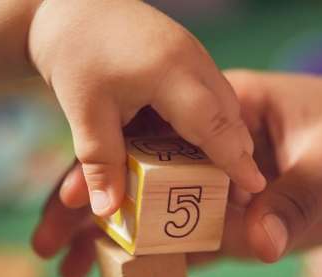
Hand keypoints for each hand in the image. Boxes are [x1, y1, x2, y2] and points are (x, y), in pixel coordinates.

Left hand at [28, 0, 264, 218]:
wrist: (66, 3)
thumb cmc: (73, 53)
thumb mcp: (83, 112)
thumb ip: (100, 163)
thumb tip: (108, 211)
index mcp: (170, 72)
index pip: (213, 123)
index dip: (235, 158)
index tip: (256, 185)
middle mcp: (191, 58)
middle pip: (227, 113)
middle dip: (236, 150)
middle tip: (238, 189)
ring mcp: (191, 50)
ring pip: (221, 99)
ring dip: (222, 134)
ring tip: (218, 169)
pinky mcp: (185, 50)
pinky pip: (207, 88)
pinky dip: (207, 117)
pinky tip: (191, 138)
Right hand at [33, 70, 321, 276]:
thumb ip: (293, 199)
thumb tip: (255, 244)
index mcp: (225, 114)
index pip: (152, 139)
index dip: (106, 169)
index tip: (72, 201)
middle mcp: (215, 153)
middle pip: (141, 183)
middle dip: (93, 214)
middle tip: (48, 248)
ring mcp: (226, 193)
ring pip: (161, 221)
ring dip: (118, 247)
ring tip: (74, 275)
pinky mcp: (246, 226)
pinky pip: (199, 249)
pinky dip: (166, 270)